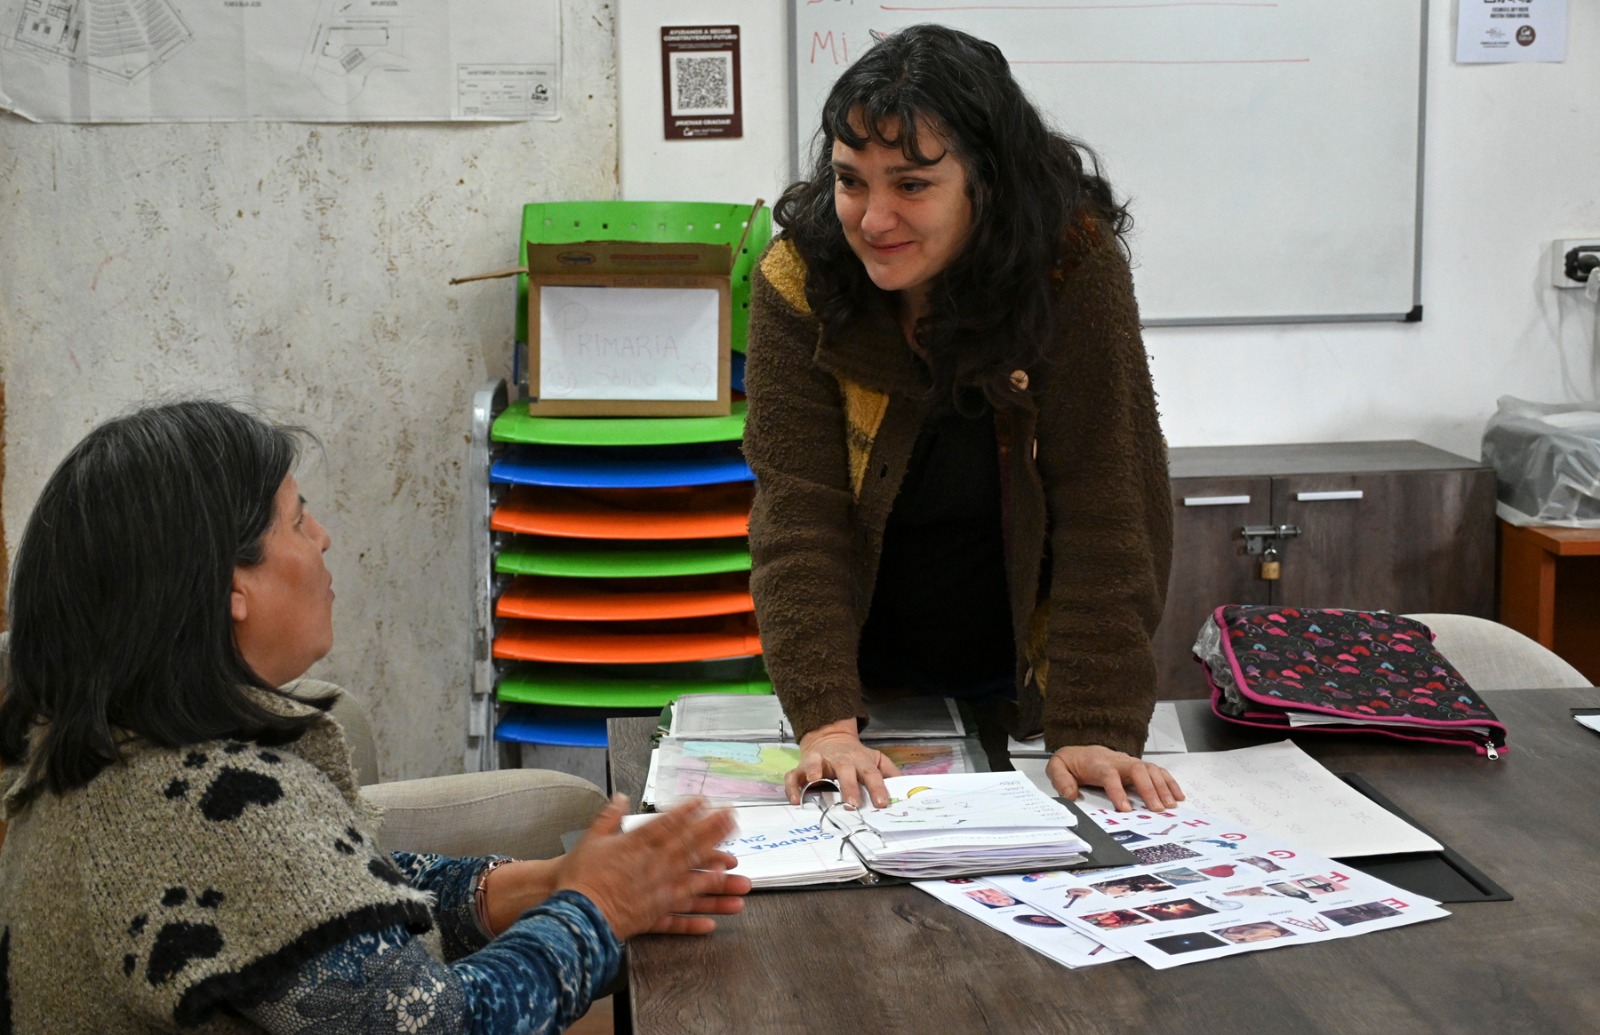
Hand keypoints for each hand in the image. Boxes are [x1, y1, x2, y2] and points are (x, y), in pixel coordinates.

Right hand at [554, 796, 747, 939]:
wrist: (571, 910)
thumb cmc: (578, 876)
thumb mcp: (591, 838)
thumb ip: (609, 816)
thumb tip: (620, 796)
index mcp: (637, 845)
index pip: (668, 824)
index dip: (689, 812)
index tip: (705, 801)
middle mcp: (652, 866)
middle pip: (688, 845)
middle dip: (713, 831)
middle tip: (732, 820)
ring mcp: (655, 892)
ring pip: (692, 881)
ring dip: (716, 875)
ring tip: (736, 867)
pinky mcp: (652, 915)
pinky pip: (678, 918)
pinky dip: (694, 921)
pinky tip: (713, 921)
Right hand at [785, 719, 899, 807]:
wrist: (829, 737)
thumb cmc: (854, 756)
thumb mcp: (875, 759)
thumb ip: (889, 772)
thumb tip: (904, 787)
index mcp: (859, 761)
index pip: (872, 774)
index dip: (877, 788)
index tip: (882, 803)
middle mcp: (839, 760)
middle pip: (845, 770)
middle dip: (849, 786)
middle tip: (852, 804)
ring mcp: (819, 761)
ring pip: (816, 764)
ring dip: (815, 771)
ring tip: (814, 781)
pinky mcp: (802, 766)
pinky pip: (794, 776)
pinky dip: (792, 786)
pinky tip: (795, 799)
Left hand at [1046, 745, 1183, 811]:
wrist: (1080, 751)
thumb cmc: (1072, 763)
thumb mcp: (1057, 768)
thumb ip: (1061, 780)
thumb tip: (1070, 795)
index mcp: (1098, 764)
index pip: (1110, 776)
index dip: (1118, 792)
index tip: (1126, 809)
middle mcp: (1118, 761)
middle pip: (1136, 770)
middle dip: (1148, 789)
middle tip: (1157, 809)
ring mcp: (1130, 762)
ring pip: (1150, 769)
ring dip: (1162, 787)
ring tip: (1170, 806)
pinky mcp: (1138, 765)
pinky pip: (1158, 771)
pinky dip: (1170, 782)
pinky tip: (1178, 796)